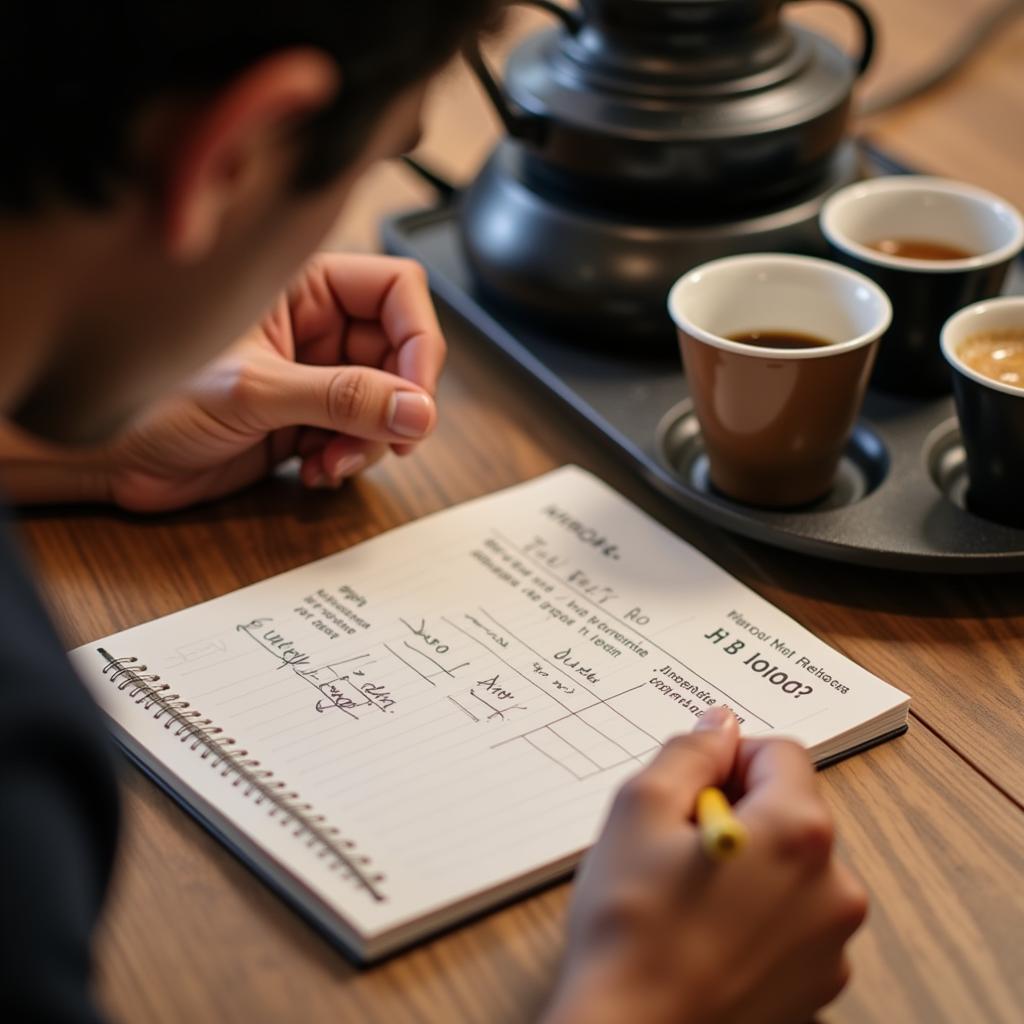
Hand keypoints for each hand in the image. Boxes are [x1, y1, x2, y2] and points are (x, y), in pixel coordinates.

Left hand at [0, 254, 445, 510]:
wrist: (109, 457)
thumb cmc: (153, 396)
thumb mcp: (254, 389)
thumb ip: (342, 398)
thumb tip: (417, 409)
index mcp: (301, 287)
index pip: (397, 292)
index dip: (420, 340)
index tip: (417, 395)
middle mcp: (314, 328)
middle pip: (400, 353)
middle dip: (397, 403)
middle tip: (388, 441)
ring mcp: (313, 378)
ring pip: (386, 404)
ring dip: (371, 442)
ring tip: (331, 462)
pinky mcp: (307, 423)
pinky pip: (358, 439)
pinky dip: (348, 461)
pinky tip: (314, 472)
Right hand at [543, 709, 866, 1023]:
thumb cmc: (630, 927)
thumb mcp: (639, 808)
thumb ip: (689, 751)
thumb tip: (720, 724)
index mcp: (799, 832)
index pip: (780, 753)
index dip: (728, 760)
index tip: (689, 790)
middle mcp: (834, 886)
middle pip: (790, 810)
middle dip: (737, 812)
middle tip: (676, 845)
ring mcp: (831, 943)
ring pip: (790, 867)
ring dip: (748, 864)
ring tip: (687, 894)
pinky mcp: (817, 986)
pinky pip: (792, 920)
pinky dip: (757, 914)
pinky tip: (706, 934)